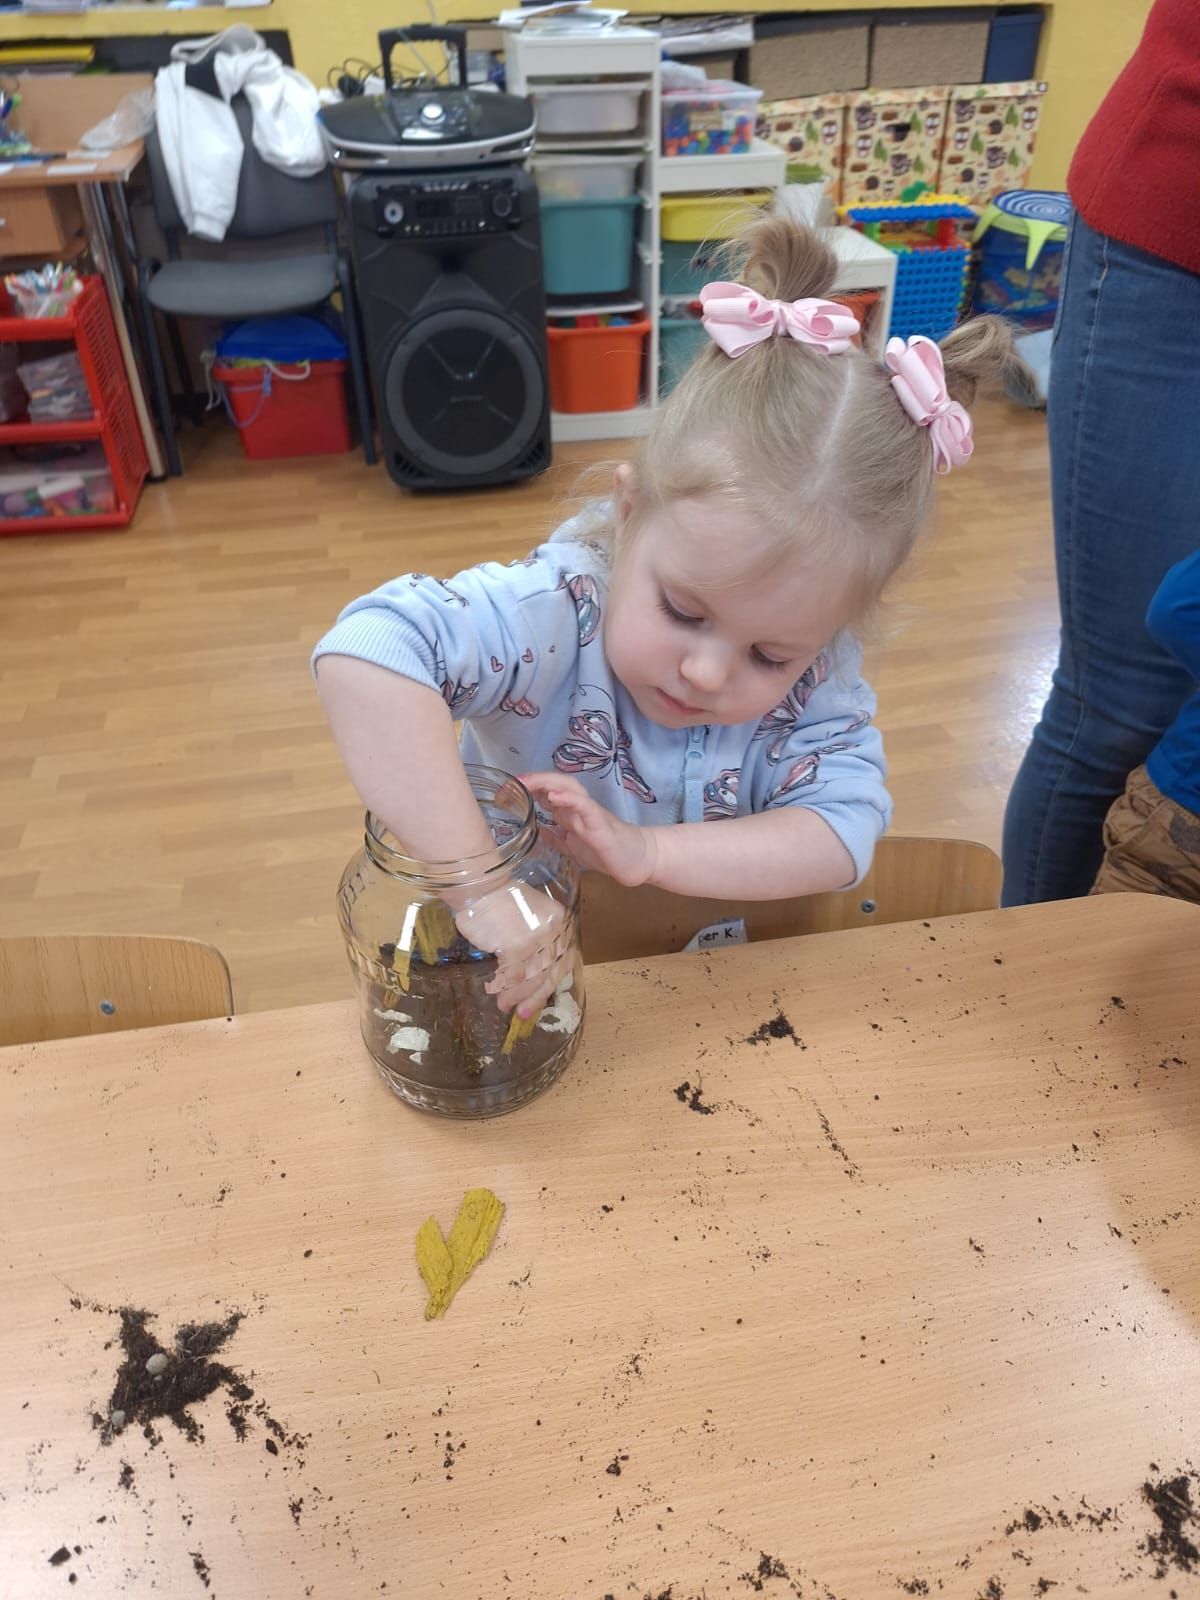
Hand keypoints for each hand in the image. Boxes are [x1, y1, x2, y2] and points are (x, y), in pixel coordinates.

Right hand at [454, 883, 571, 1018]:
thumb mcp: (530, 915)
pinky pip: (513, 976)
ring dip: (517, 996)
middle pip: (550, 972)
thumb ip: (537, 939)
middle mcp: (553, 931)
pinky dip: (504, 989)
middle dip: (536, 996)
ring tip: (505, 1006)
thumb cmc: (499, 898)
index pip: (565, 958)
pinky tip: (497, 994)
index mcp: (560, 921)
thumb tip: (532, 972)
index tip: (542, 996)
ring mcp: (536, 940)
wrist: (480, 885)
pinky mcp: (517, 947)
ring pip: (531, 977)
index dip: (553, 981)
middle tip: (525, 1013)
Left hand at [522, 773, 657, 887]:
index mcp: (571, 813)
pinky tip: (554, 797)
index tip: (506, 790)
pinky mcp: (601, 823)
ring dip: (546, 783)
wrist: (637, 861)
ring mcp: (590, 813)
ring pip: (569, 788)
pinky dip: (569, 799)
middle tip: (512, 783)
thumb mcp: (573, 847)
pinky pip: (584, 806)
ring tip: (527, 782)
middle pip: (556, 783)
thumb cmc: (606, 852)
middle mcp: (579, 807)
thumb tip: (536, 832)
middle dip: (533, 780)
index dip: (528, 788)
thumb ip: (556, 838)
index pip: (547, 792)